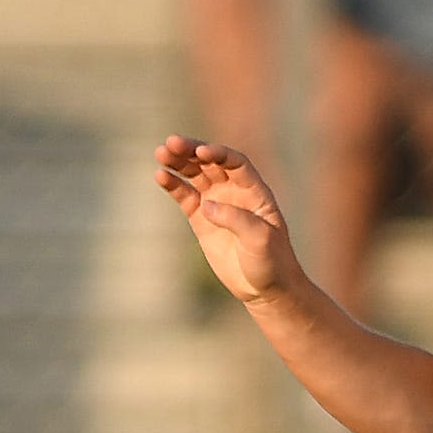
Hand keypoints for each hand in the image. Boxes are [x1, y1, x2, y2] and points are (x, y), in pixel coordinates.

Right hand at [155, 136, 302, 305]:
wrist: (265, 289)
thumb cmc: (272, 262)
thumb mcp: (261, 240)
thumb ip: (236, 219)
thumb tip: (207, 205)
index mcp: (255, 191)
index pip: (235, 162)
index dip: (218, 154)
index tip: (201, 152)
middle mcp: (235, 192)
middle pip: (210, 162)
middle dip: (191, 150)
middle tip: (170, 143)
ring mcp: (217, 204)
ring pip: (195, 175)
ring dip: (178, 162)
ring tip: (160, 153)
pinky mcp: (201, 219)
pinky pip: (185, 195)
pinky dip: (173, 184)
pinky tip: (161, 176)